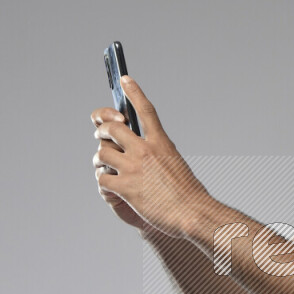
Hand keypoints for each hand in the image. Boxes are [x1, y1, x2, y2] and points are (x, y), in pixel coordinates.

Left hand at [91, 76, 209, 237]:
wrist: (192, 214)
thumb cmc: (189, 194)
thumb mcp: (177, 164)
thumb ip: (158, 154)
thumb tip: (141, 152)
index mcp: (161, 143)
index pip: (145, 110)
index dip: (134, 92)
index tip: (124, 79)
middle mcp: (145, 151)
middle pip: (112, 128)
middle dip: (103, 131)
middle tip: (101, 136)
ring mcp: (133, 168)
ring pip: (102, 153)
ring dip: (102, 160)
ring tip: (109, 168)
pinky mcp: (125, 188)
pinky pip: (103, 178)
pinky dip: (105, 182)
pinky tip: (114, 188)